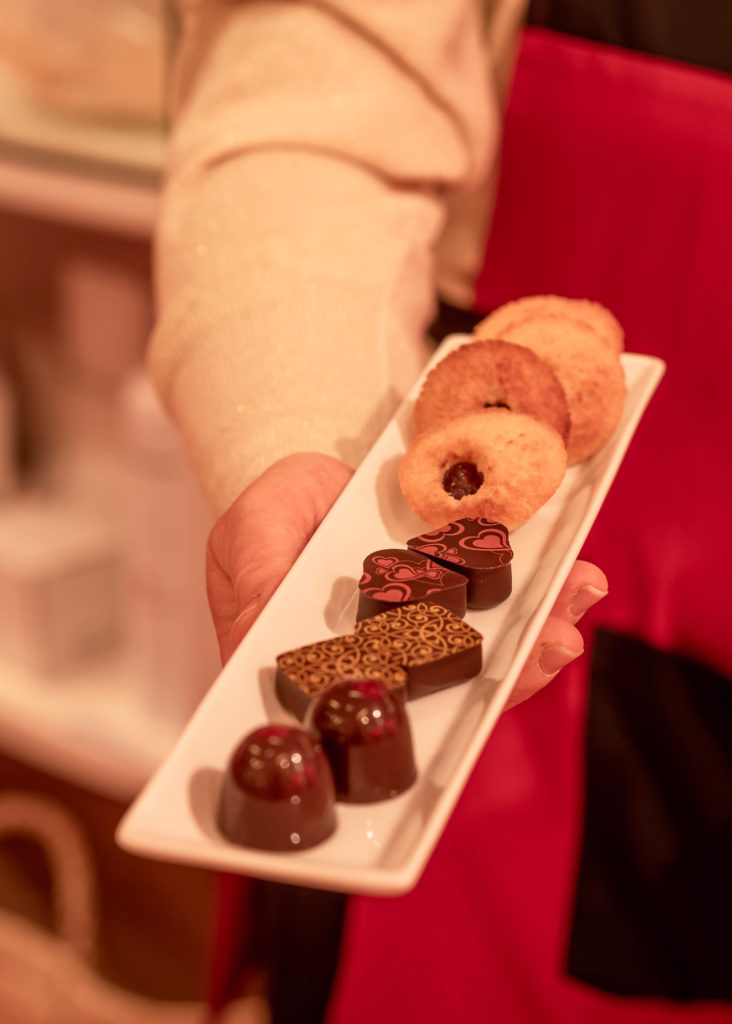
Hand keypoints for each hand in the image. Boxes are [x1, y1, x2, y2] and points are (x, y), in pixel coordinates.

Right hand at [206, 453, 606, 706]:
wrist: (317, 466)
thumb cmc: (275, 508)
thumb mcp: (251, 536)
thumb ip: (256, 588)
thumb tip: (257, 649)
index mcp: (329, 663)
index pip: (372, 706)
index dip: (421, 723)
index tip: (470, 717)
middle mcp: (389, 655)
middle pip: (449, 687)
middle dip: (506, 676)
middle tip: (550, 650)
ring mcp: (428, 624)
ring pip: (486, 647)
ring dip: (537, 632)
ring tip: (574, 605)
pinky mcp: (457, 586)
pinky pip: (502, 598)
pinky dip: (541, 589)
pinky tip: (577, 577)